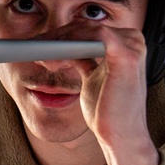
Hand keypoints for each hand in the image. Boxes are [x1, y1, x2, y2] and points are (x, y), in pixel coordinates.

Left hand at [50, 21, 160, 164]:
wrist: (121, 136)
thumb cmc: (108, 112)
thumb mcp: (91, 79)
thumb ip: (82, 60)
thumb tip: (62, 49)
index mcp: (125, 44)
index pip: (87, 30)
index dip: (60, 36)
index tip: (37, 45)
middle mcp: (132, 40)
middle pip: (84, 27)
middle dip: (55, 38)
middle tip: (33, 48)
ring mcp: (131, 45)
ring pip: (85, 30)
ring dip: (58, 42)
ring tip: (41, 58)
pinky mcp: (126, 55)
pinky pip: (93, 37)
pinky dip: (69, 45)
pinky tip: (53, 60)